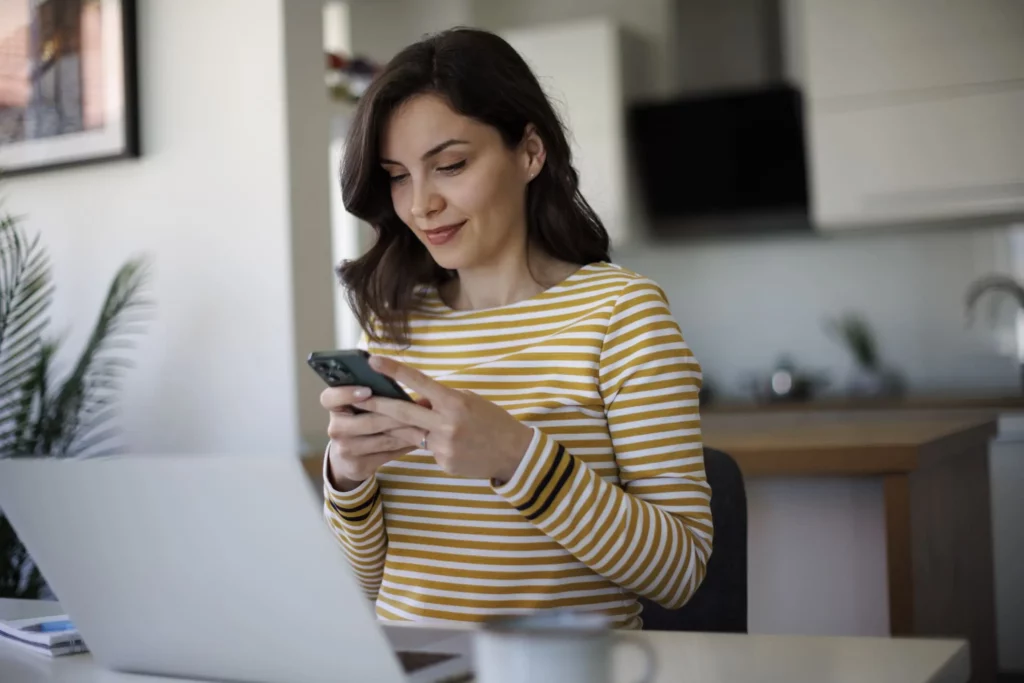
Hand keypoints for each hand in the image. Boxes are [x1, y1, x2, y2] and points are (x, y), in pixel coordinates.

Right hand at [319, 385, 429, 490]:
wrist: (348, 459)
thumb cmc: (360, 421)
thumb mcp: (360, 407)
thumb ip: (376, 393)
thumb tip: (411, 379)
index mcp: (334, 408)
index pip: (330, 398)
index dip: (347, 393)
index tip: (367, 390)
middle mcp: (335, 429)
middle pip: (368, 421)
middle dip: (398, 414)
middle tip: (421, 406)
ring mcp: (345, 449)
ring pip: (383, 438)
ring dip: (408, 430)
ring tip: (428, 422)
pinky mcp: (358, 465)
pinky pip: (388, 453)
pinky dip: (407, 444)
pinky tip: (422, 438)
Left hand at [360, 355, 533, 483]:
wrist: (515, 454)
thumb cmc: (493, 421)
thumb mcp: (470, 401)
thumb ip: (442, 400)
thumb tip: (416, 400)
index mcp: (454, 402)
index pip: (419, 382)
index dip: (394, 370)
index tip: (374, 360)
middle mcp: (446, 424)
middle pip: (402, 413)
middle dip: (376, 405)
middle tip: (355, 398)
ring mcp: (444, 447)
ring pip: (409, 434)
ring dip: (393, 427)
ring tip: (376, 420)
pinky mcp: (444, 464)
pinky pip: (427, 451)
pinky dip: (430, 444)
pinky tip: (448, 444)